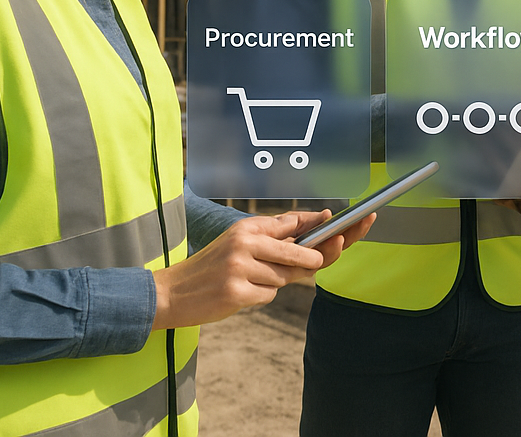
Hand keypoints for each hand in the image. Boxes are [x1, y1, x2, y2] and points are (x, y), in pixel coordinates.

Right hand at [151, 208, 374, 330]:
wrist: (172, 292)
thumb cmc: (213, 266)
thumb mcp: (239, 241)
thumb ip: (275, 235)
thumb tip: (315, 222)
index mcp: (250, 227)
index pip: (295, 224)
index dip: (324, 226)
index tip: (348, 225)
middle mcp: (246, 242)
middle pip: (298, 254)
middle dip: (313, 260)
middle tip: (323, 259)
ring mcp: (240, 267)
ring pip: (282, 279)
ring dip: (273, 283)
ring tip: (249, 281)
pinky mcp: (235, 292)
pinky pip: (266, 296)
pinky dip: (258, 297)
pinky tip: (240, 294)